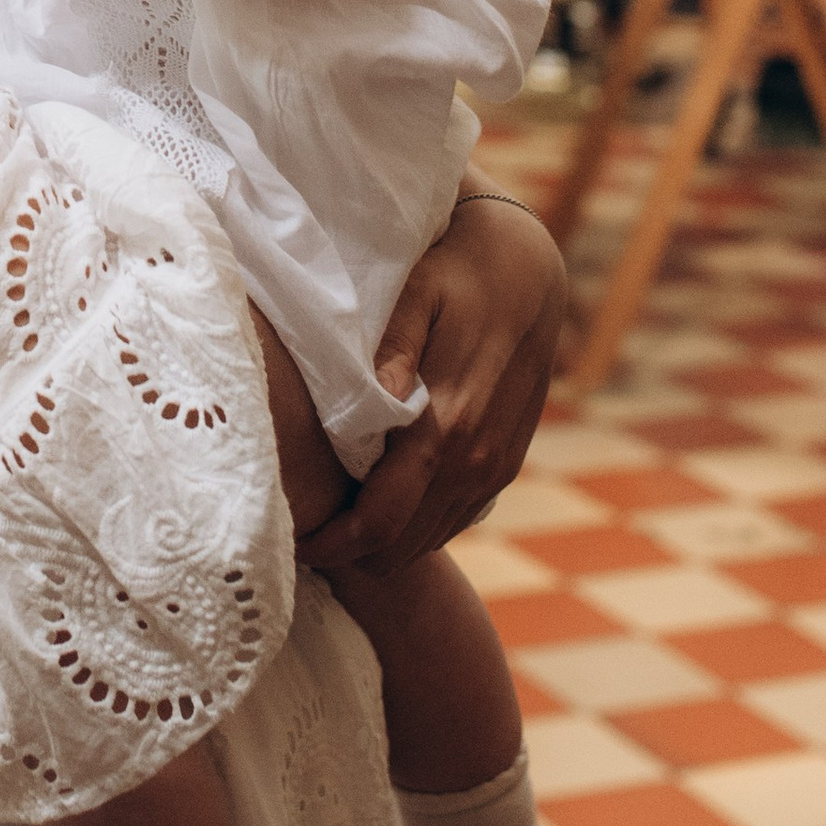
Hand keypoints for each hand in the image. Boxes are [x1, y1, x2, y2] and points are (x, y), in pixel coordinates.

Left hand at [296, 189, 563, 580]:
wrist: (529, 273)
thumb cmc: (457, 273)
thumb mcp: (417, 294)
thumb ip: (392, 351)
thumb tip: (375, 398)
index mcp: (446, 424)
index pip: (381, 520)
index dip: (334, 544)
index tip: (295, 542)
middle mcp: (475, 459)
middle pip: (401, 546)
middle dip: (350, 553)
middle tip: (304, 534)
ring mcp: (495, 468)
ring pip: (429, 541)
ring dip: (382, 545)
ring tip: (334, 523)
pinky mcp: (505, 466)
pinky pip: (453, 521)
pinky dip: (414, 528)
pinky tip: (381, 503)